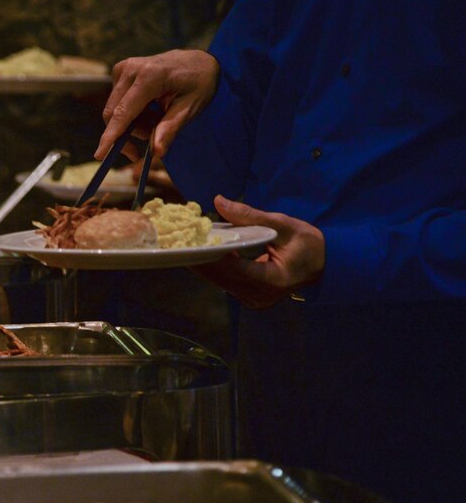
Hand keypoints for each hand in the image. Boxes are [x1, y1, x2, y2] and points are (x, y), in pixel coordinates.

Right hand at [95, 50, 219, 160]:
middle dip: (127, 134)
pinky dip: (131, 114)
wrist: (198, 61)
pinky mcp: (120, 71)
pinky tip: (150, 110)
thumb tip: (156, 152)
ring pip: (114, 110)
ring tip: (157, 120)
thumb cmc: (198, 84)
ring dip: (132, 124)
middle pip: (114, 113)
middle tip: (151, 140)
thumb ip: (170, 128)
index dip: (111, 135)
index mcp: (150, 76)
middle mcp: (132, 69)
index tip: (100, 155)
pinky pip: (117, 103)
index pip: (123, 111)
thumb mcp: (190, 108)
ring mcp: (124, 68)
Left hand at [192, 196, 325, 308]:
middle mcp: (261, 296)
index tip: (192, 242)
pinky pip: (226, 282)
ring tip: (186, 246)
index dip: (211, 256)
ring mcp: (254, 300)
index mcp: (274, 280)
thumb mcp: (283, 225)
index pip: (235, 269)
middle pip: (222, 277)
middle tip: (179, 242)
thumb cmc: (307, 243)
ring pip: (221, 282)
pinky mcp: (249, 298)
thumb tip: (219, 202)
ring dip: (204, 265)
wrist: (323, 265)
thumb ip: (250, 215)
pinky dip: (214, 268)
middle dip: (201, 259)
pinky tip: (202, 255)